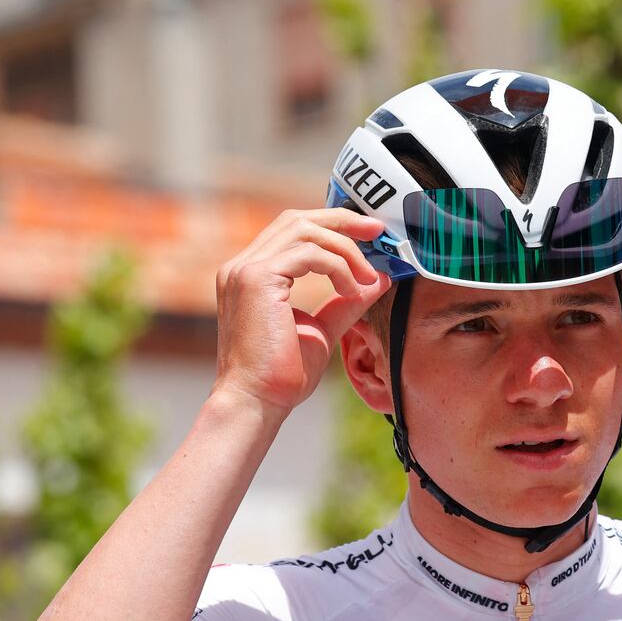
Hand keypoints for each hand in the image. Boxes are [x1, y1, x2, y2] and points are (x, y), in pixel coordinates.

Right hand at [212, 208, 390, 413]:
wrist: (257, 402)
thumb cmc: (283, 375)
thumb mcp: (322, 329)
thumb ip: (346, 302)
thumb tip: (378, 279)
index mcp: (252, 274)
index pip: (293, 230)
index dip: (332, 225)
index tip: (369, 233)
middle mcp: (242, 265)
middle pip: (297, 219)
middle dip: (342, 220)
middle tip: (378, 231)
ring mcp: (245, 269)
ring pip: (305, 230)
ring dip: (345, 249)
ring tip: (367, 277)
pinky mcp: (255, 279)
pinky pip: (308, 253)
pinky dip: (338, 267)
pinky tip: (351, 290)